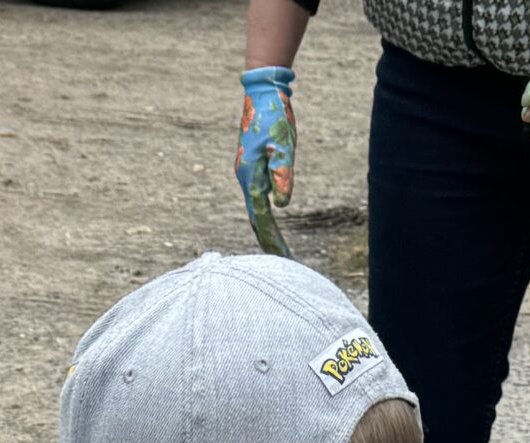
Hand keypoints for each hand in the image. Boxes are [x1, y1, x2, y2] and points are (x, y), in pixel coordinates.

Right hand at [236, 65, 295, 256]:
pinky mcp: (251, 167)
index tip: (283, 258)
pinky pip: (256, 197)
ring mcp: (246, 172)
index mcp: (251, 176)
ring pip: (255, 208)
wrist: (262, 93)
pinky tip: (270, 222)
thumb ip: (283, 175)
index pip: (262, 217)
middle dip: (269, 240)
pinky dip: (263, 214)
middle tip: (283, 261)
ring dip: (266, 229)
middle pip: (256, 218)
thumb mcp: (284, 145)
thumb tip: (281, 205)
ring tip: (277, 249)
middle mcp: (245, 178)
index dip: (273, 239)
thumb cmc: (274, 117)